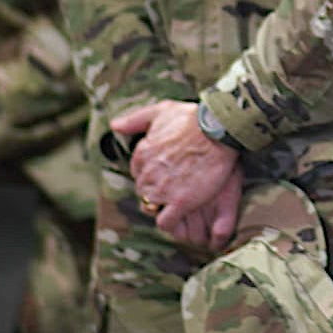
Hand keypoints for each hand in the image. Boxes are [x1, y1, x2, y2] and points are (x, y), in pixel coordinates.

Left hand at [110, 101, 238, 241]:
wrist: (219, 129)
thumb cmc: (194, 118)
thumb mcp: (161, 110)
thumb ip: (135, 119)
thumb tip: (114, 126)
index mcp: (142, 154)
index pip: (138, 172)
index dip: (153, 172)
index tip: (168, 169)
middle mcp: (148, 173)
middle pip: (144, 190)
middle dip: (157, 189)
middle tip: (176, 183)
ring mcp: (163, 189)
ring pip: (152, 207)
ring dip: (163, 205)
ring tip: (180, 197)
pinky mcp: (180, 202)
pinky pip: (165, 222)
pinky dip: (171, 221)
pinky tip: (181, 212)